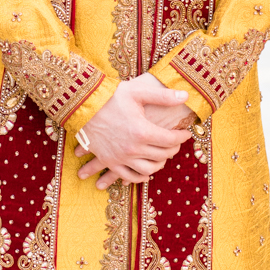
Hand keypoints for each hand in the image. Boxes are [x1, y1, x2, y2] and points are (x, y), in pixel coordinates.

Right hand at [76, 74, 195, 188]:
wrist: (83, 105)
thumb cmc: (111, 96)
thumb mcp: (137, 92)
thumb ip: (163, 96)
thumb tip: (186, 96)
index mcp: (142, 131)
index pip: (171, 140)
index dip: (182, 137)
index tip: (187, 133)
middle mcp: (133, 148)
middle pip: (162, 155)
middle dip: (174, 149)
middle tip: (177, 142)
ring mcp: (121, 157)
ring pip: (149, 169)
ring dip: (160, 164)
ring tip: (164, 156)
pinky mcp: (110, 161)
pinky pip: (129, 176)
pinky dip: (140, 177)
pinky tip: (147, 173)